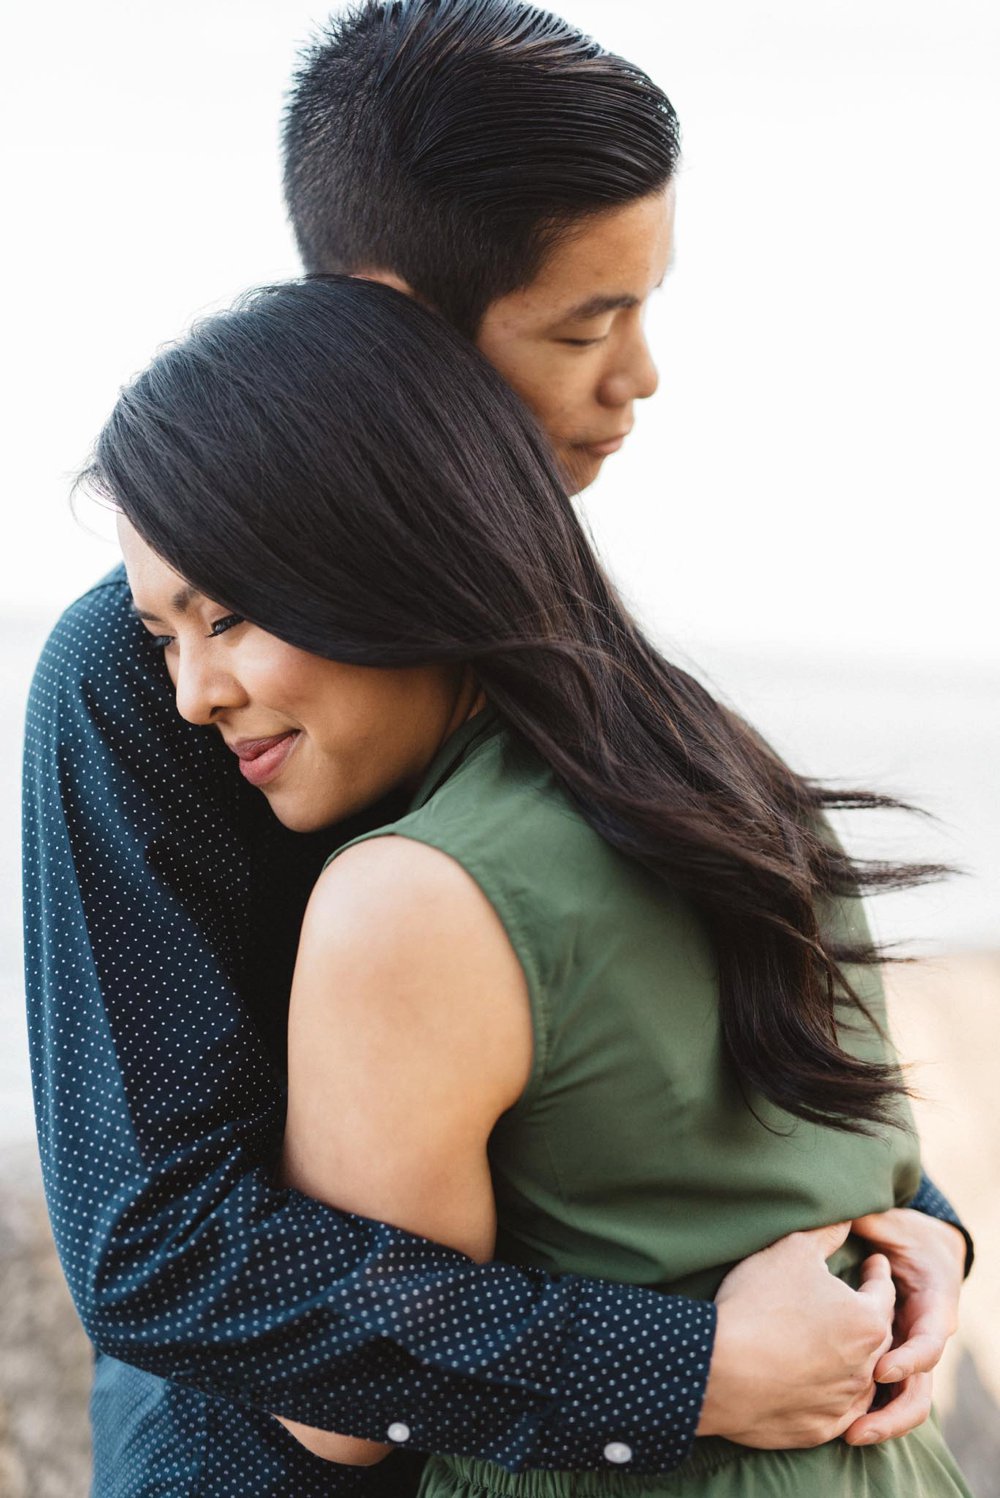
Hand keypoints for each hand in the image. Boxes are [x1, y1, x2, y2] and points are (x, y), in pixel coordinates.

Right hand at [698, 1222, 895, 1447]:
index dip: (877, 1272)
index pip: (883, 1291)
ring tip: (840, 1343)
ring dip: (856, 1359)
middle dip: (872, 1315)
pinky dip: (835, 1395)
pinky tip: (823, 1384)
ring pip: (862, 1377)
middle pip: (877, 1336)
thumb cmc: (759, 1303)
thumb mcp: (792, 1251)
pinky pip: (838, 1411)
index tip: (874, 1263)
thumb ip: (826, 1231)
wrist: (722, 1371)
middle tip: (860, 1301)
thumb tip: (847, 1215)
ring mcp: (843, 1403)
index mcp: (867, 1321)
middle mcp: (865, 1366)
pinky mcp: (819, 1430)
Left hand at [841, 1207, 965, 1444]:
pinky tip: (838, 1426)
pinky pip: (885, 1394)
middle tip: (857, 1426)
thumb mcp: (892, 1223)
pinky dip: (867, 1411)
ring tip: (848, 1435)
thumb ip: (871, 1222)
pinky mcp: (890, 1360)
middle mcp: (925, 1337)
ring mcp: (909, 1354)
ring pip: (905, 1400)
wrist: (920, 1246)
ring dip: (881, 1421)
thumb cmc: (905, 1233)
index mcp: (934, 1306)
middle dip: (893, 1412)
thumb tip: (841, 1208)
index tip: (879, 1369)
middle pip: (920, 1387)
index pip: (930, 1341)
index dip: (909, 1357)